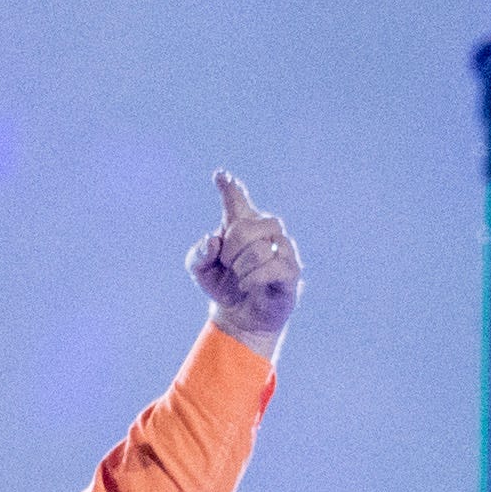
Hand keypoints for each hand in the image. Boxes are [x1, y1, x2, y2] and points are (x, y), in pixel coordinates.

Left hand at [187, 169, 303, 350]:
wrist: (241, 316)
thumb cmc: (223, 285)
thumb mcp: (200, 271)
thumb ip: (198, 254)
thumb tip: (213, 240)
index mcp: (241, 223)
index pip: (236, 200)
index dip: (229, 188)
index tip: (220, 175)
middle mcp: (266, 229)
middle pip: (245, 226)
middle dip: (230, 249)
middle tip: (228, 263)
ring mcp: (282, 248)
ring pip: (259, 249)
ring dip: (241, 267)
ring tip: (240, 276)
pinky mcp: (291, 270)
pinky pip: (272, 267)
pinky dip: (253, 278)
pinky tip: (247, 284)